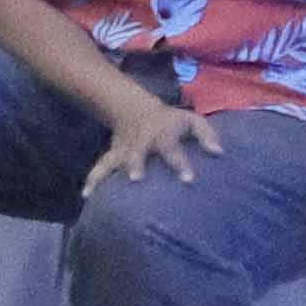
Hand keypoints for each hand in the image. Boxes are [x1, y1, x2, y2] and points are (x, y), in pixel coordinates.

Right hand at [85, 91, 219, 193]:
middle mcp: (140, 142)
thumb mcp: (192, 120)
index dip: (180, 163)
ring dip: (104, 174)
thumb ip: (207, 135)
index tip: (188, 180)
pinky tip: (86, 195)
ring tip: (95, 192)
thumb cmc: (170, 121)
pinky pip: (101, 167)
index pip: (172, 148)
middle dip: (135, 164)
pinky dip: (92, 180)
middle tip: (136, 179)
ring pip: (113, 161)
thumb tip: (219, 153)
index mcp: (162, 134)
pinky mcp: (112, 155)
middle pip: (136, 153)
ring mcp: (123, 149)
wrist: (134, 109)